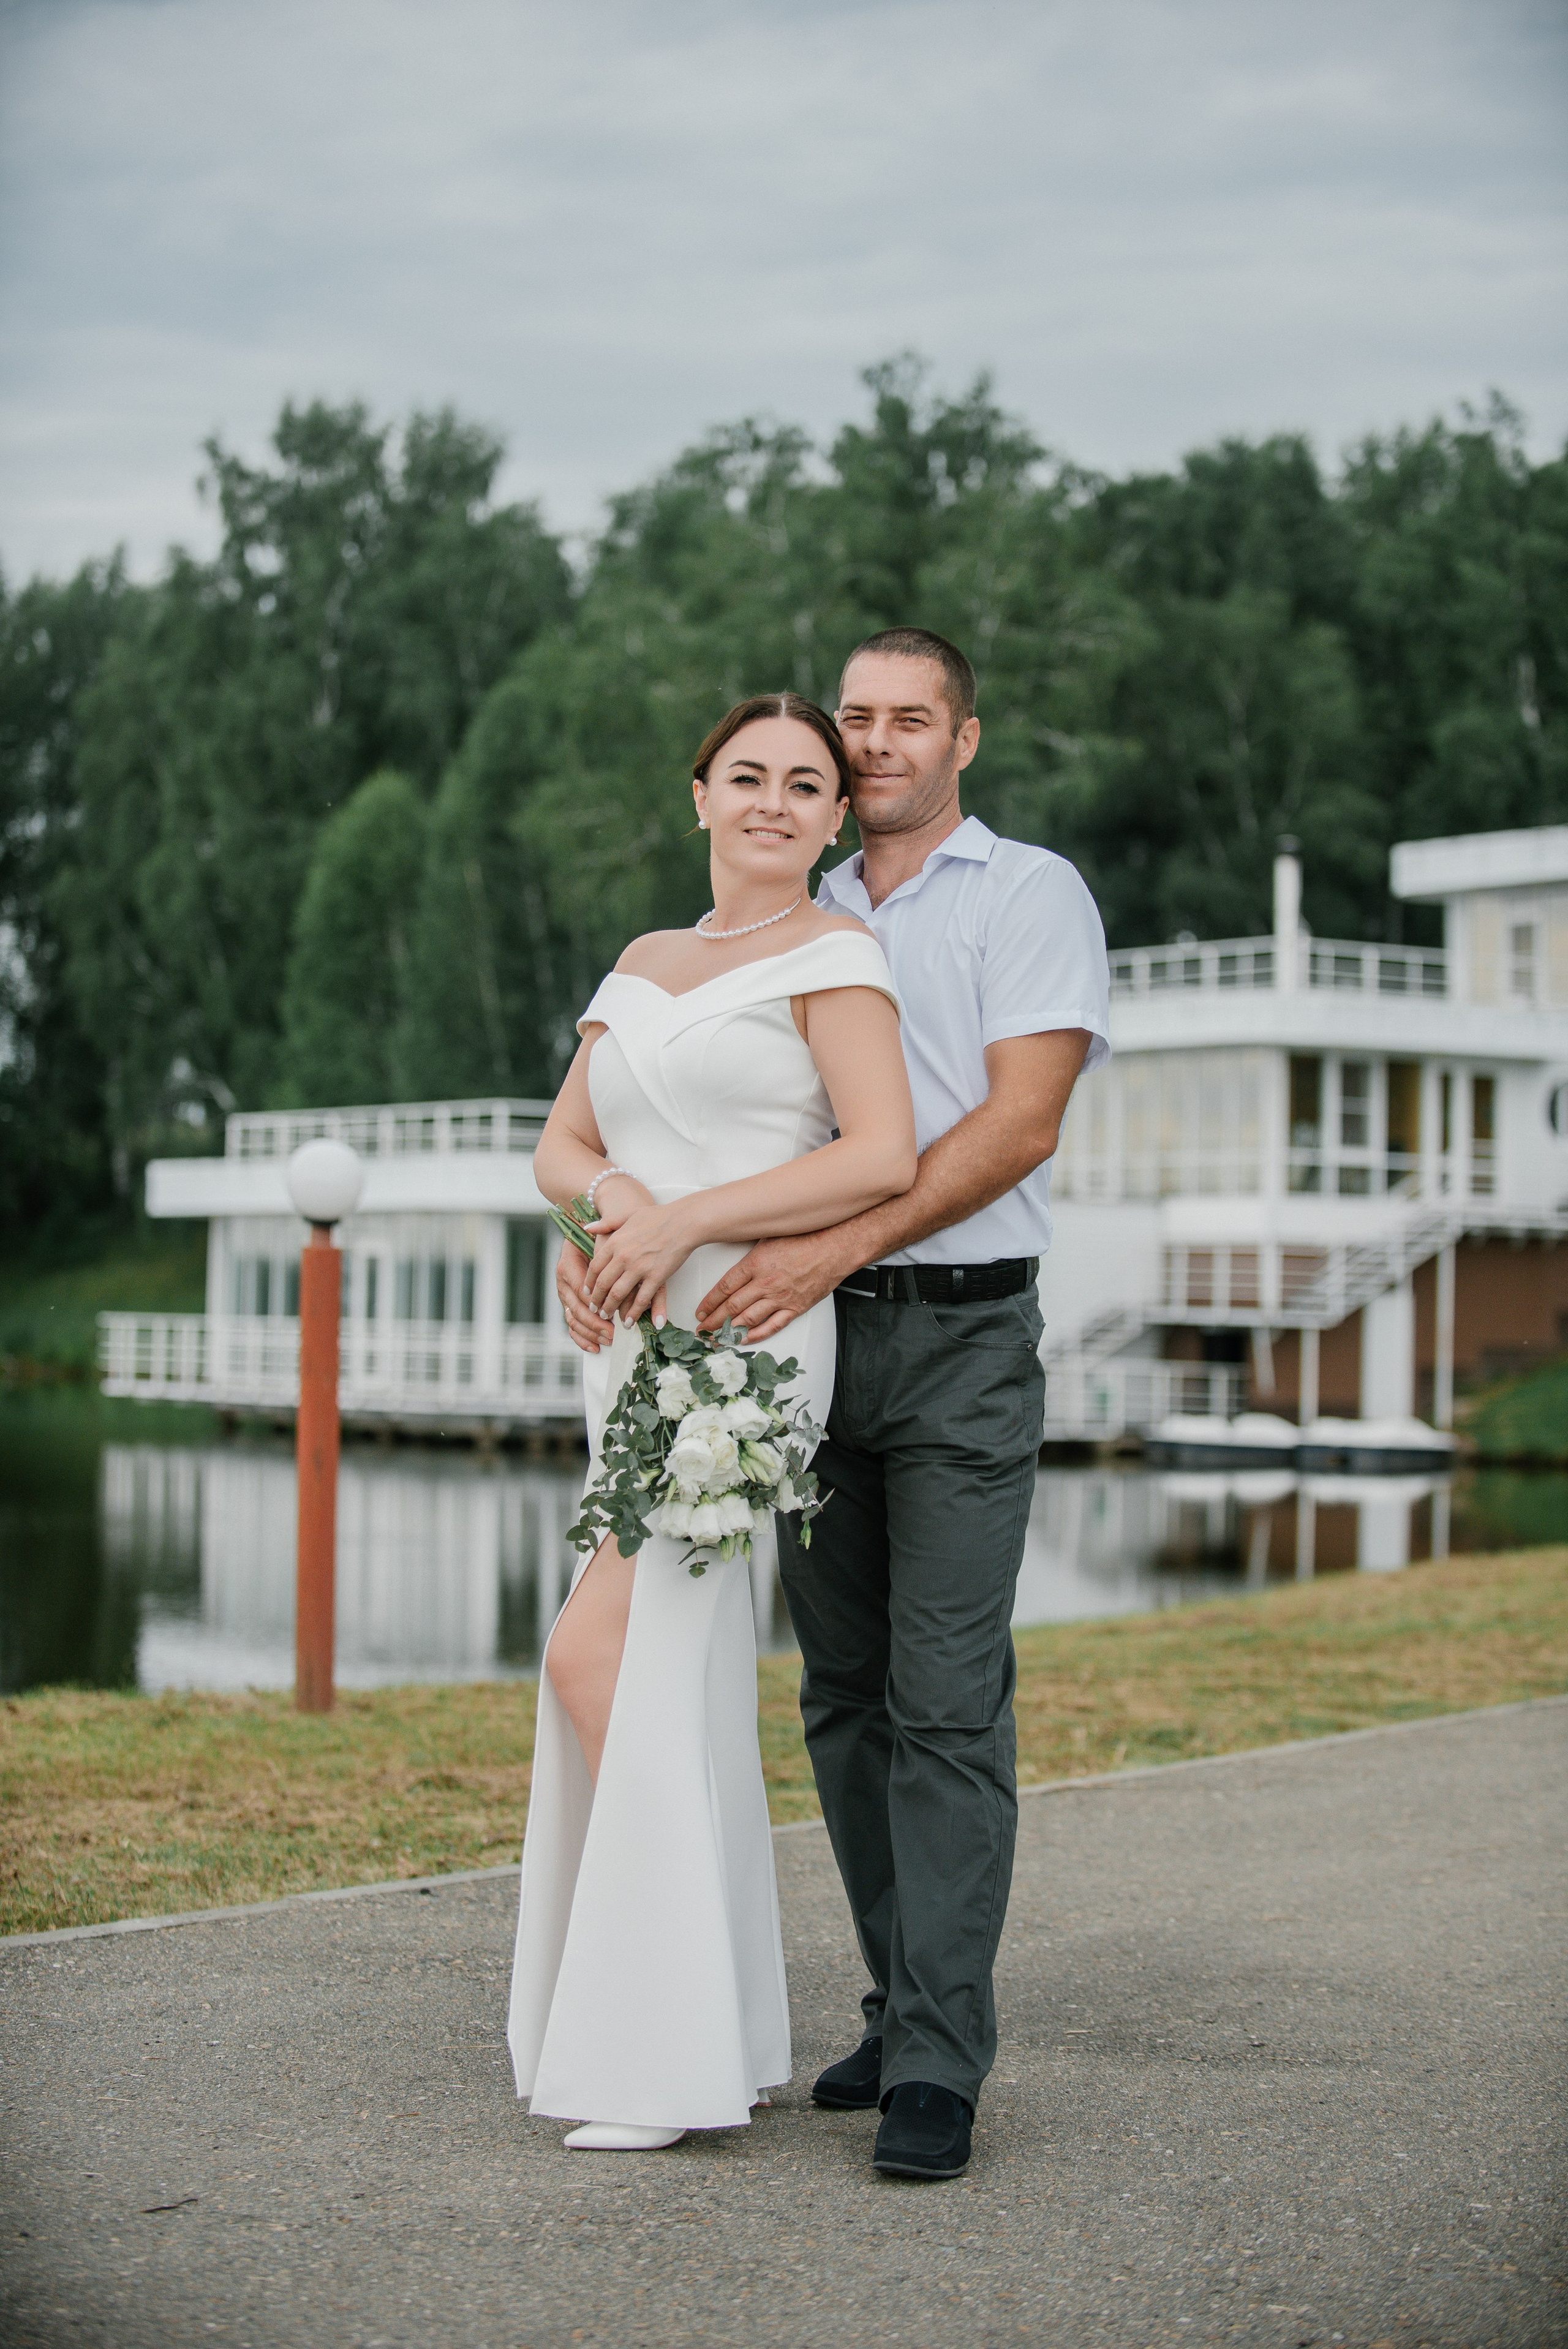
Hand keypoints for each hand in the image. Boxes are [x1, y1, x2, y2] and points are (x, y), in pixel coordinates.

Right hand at [556, 1233, 615, 1353]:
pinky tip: (595, 1348)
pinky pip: (573, 1325)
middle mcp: (563, 1282)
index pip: (579, 1290)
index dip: (593, 1305)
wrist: (588, 1234)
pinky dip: (582, 1338)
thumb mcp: (604, 1238)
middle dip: (594, 1323)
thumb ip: (607, 1253)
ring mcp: (565, 1295)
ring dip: (590, 1333)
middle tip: (612, 1333)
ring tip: (608, 1340)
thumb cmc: (600, 1236)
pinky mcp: (570, 1305)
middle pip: (576, 1309)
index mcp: (567, 1265)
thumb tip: (619, 1274)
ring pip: (573, 1320)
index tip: (610, 1315)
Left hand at [582, 1199, 693, 1326]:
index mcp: (615, 1242)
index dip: (589, 1282)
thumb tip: (587, 1229)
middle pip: (603, 1284)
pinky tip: (628, 1321)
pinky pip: (641, 1300)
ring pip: (618, 1294)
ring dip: (610, 1308)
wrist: (684, 1222)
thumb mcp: (627, 1215)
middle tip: (594, 1308)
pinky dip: (633, 1313)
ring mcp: (640, 1268)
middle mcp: (623, 1257)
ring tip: (606, 1316)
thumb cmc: (658, 1216)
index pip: (594, 1267)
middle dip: (596, 1299)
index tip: (587, 1291)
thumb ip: (606, 1223)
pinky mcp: (656, 1277)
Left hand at [695, 1229, 853, 1344]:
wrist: (835, 1246)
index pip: (724, 1287)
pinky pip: (772, 1326)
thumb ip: (750, 1254)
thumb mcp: (769, 1237)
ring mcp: (781, 1297)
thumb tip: (732, 1264)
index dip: (709, 1302)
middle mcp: (765, 1283)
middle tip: (702, 1330)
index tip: (700, 1311)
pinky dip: (756, 1335)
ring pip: (748, 1319)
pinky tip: (744, 1340)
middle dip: (714, 1321)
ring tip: (717, 1338)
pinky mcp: (795, 1307)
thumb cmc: (806, 1237)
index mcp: (756, 1263)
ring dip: (729, 1331)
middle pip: (732, 1307)